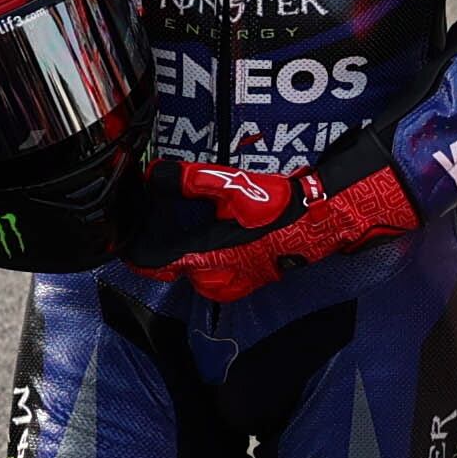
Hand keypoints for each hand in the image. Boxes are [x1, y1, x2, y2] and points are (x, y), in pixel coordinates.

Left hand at [122, 155, 416, 304]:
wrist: (331, 217)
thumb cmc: (284, 203)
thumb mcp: (232, 185)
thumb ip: (189, 182)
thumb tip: (154, 176)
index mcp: (207, 256)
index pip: (156, 263)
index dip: (137, 254)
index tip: (126, 245)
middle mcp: (220, 276)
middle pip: (179, 273)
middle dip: (169, 256)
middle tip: (163, 232)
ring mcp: (243, 281)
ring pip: (204, 277)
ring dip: (196, 262)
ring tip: (195, 238)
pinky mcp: (262, 277)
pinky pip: (228, 276)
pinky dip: (220, 261)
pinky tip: (229, 242)